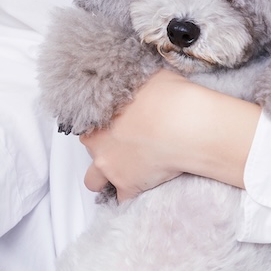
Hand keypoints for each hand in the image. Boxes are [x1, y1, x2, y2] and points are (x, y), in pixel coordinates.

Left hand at [80, 68, 260, 201]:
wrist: (183, 123)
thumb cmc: (167, 96)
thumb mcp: (146, 76)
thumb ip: (132, 81)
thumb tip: (135, 71)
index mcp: (97, 115)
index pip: (86, 124)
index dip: (101, 126)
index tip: (116, 127)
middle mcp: (96, 143)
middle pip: (89, 151)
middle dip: (103, 150)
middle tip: (126, 146)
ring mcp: (109, 166)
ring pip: (93, 181)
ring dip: (106, 177)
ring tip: (127, 172)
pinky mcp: (126, 185)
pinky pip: (121, 198)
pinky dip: (130, 194)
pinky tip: (143, 187)